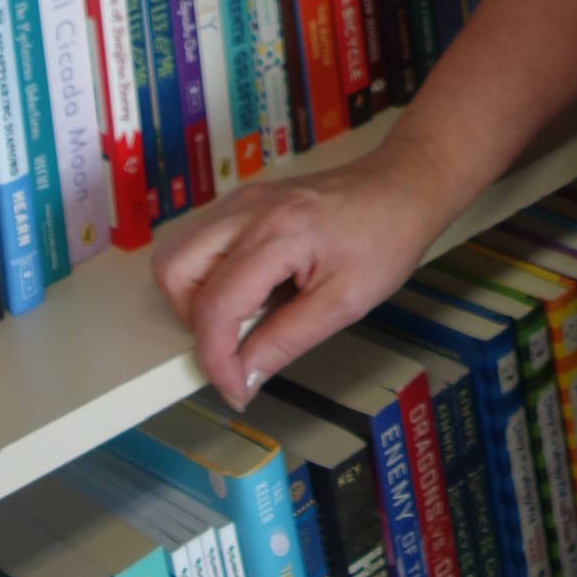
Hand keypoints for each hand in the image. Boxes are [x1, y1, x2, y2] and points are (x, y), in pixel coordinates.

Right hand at [155, 138, 443, 407]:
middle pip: (174, 269)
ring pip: (180, 254)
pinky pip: (203, 244)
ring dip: (198, 298)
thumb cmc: (385, 238)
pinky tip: (256, 290)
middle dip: (193, 320)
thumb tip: (242, 379)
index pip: (216, 305)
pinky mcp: (244, 203)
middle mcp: (247, 210)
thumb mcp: (346, 303)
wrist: (402, 185)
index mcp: (277, 233)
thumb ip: (286, 341)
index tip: (236, 391)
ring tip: (249, 316)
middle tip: (238, 341)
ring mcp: (241, 201)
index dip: (216, 360)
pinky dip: (213, 277)